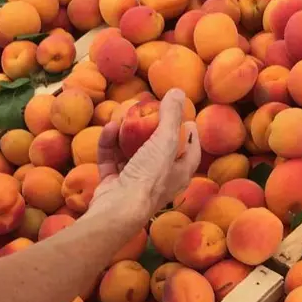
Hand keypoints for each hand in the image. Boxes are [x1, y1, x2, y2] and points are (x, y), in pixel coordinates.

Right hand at [89, 89, 200, 221]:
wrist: (118, 210)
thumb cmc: (149, 178)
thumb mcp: (165, 142)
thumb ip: (171, 117)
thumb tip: (178, 91)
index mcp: (179, 174)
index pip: (191, 152)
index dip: (192, 136)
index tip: (190, 120)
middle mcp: (159, 180)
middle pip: (159, 151)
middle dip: (153, 131)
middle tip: (152, 112)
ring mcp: (134, 183)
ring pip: (132, 154)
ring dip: (127, 135)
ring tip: (124, 116)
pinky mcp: (113, 184)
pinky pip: (111, 159)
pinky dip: (109, 144)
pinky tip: (109, 128)